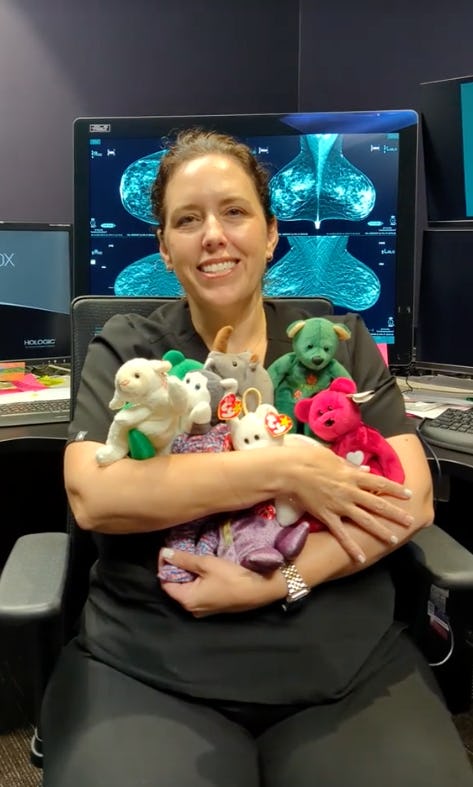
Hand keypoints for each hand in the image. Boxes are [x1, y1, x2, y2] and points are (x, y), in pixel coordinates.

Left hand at [158, 548, 282, 616]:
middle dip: (176, 567)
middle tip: (179, 548)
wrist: (261, 589)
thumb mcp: (207, 564)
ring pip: (188, 588)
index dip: (164, 566)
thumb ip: (184, 559)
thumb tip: (164, 553)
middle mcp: (193, 609)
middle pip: (177, 586)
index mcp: (187, 601)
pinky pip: (199, 591)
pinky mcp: (215, 605)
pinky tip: (203, 566)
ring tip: (190, 554)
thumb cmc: (233, 577)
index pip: (165, 583)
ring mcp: (205, 609)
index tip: (167, 549)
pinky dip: (198, 579)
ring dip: (188, 572)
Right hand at [285, 440, 413, 562]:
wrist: (290, 471)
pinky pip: (342, 534)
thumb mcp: (332, 456)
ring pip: (364, 520)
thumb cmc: (309, 459)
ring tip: (393, 539)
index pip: (379, 482)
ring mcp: (340, 506)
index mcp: (352, 475)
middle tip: (410, 521)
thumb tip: (365, 470)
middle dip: (395, 513)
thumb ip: (350, 465)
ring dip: (380, 530)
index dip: (395, 488)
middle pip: (377, 503)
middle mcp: (350, 492)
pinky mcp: (328, 516)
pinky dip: (351, 547)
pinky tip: (361, 557)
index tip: (408, 494)